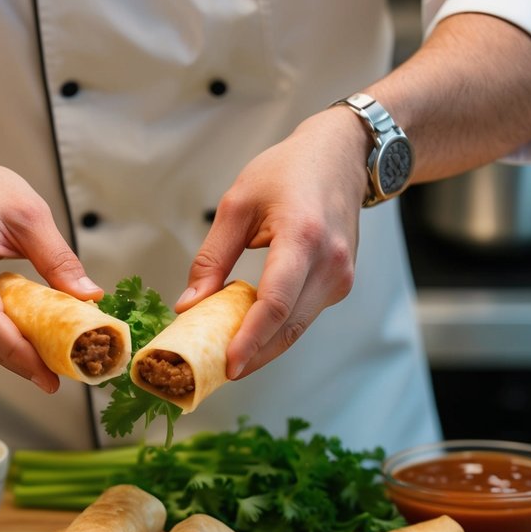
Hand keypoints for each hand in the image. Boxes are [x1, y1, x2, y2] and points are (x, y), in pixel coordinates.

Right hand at [0, 143, 101, 391]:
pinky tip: (43, 342)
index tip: (50, 374)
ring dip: (24, 354)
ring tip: (65, 361)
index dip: (20, 353)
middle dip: (30, 362)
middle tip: (73, 372)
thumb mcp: (28, 214)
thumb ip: (58, 258)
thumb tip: (88, 295)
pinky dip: (13, 339)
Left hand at [176, 107, 370, 378]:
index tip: (227, 366)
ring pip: (298, 327)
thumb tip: (188, 305)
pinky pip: (305, 315)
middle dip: (253, 355)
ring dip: (264, 347)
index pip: (276, 303)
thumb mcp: (237, 204)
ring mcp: (342, 276)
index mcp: (303, 237)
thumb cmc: (287, 171)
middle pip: (289, 326)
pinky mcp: (342, 282)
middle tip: (215, 374)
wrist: (341, 156)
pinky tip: (250, 333)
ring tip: (227, 360)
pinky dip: (278, 329)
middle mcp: (330, 263)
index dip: (250, 340)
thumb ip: (212, 257)